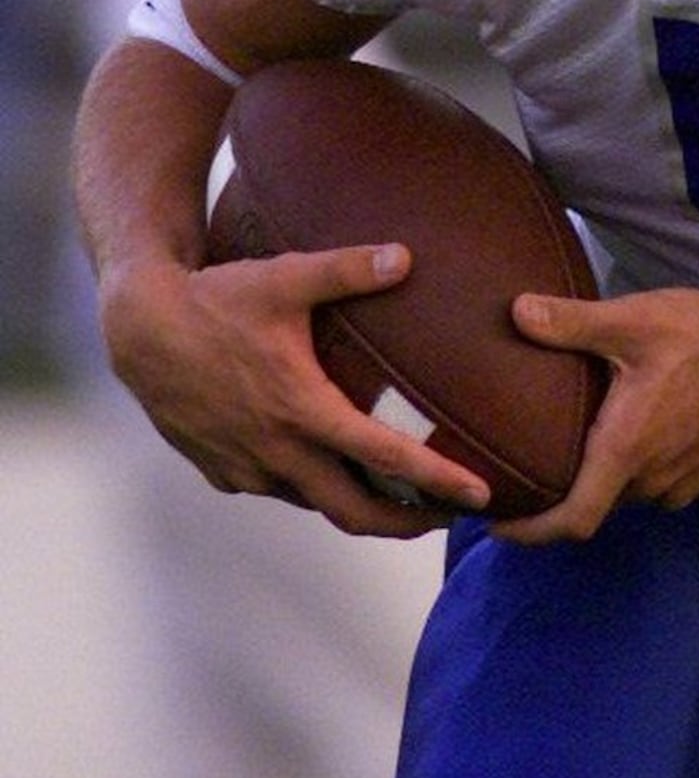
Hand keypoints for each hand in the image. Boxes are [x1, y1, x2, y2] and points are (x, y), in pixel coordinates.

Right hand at [99, 245, 491, 536]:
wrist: (138, 329)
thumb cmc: (215, 298)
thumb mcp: (284, 277)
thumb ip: (349, 268)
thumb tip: (408, 256)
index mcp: (302, 411)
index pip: (387, 460)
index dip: (439, 482)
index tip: (481, 496)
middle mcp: (277, 453)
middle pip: (357, 512)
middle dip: (410, 522)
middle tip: (450, 516)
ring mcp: (247, 470)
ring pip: (317, 504)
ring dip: (361, 506)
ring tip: (402, 497)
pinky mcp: (222, 473)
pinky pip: (279, 492)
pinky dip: (313, 489)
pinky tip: (332, 471)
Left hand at [497, 285, 698, 543]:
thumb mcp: (635, 322)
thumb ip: (572, 323)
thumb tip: (516, 313)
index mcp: (624, 453)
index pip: (569, 522)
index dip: (528, 532)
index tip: (496, 523)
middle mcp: (649, 482)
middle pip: (591, 501)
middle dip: (559, 487)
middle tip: (526, 458)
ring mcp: (680, 483)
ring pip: (624, 488)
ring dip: (601, 469)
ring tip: (579, 433)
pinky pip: (654, 479)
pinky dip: (634, 461)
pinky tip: (633, 422)